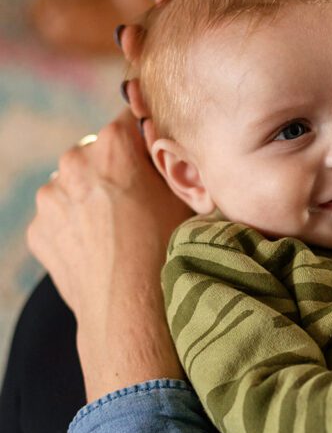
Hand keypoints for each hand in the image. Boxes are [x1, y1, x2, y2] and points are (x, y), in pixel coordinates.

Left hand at [27, 111, 190, 400]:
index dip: (147, 141)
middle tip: (142, 205)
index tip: (158, 162)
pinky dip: (75, 230)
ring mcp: (50, 198)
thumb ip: (180, 166)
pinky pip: (60, 219)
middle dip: (116, 171)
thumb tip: (178, 150)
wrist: (132, 314)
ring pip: (74, 186)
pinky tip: (101, 253)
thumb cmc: (170, 255)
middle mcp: (74, 161)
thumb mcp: (192, 201)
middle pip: (98, 153)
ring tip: (120, 235)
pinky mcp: (38, 231)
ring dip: (91, 200)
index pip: (131, 118)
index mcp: (114, 144)